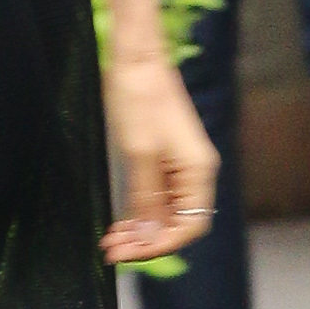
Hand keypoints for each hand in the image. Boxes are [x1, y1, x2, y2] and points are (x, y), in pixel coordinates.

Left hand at [100, 53, 217, 266]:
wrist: (135, 56)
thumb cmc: (139, 96)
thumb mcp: (138, 152)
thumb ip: (145, 197)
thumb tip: (147, 236)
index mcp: (199, 169)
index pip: (191, 226)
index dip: (160, 245)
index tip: (128, 252)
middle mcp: (195, 170)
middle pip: (178, 222)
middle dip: (146, 240)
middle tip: (112, 249)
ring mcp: (179, 164)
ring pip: (165, 212)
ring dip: (140, 229)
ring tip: (110, 239)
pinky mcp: (163, 157)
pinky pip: (156, 196)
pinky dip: (138, 211)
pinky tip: (119, 220)